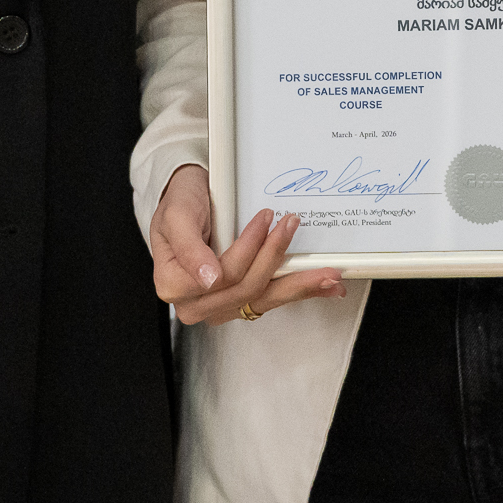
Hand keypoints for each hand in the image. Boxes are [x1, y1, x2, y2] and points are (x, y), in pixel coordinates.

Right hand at [148, 162, 344, 325]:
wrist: (187, 198)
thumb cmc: (180, 203)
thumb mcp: (177, 216)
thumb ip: (189, 249)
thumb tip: (209, 279)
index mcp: (174, 285)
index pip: (221, 275)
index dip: (247, 249)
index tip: (264, 218)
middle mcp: (197, 303)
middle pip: (245, 290)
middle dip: (275, 259)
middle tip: (293, 226)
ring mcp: (221, 304)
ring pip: (263, 300)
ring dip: (299, 286)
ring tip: (328, 274)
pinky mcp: (242, 299)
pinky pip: (271, 298)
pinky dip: (299, 291)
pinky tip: (324, 287)